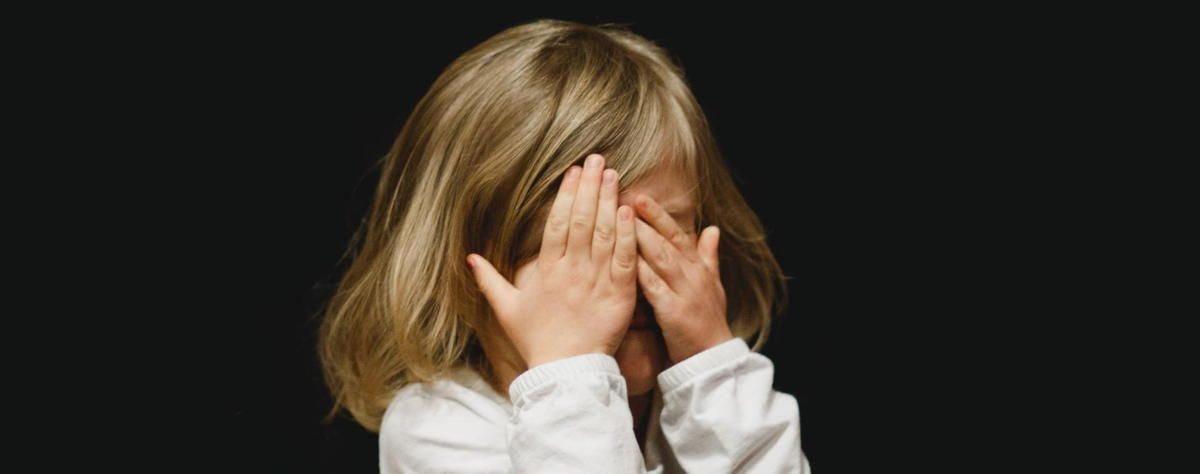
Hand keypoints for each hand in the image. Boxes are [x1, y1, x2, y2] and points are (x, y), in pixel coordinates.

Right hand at [467, 154, 638, 367]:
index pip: (558, 224)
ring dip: (609, 201)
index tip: (574, 172)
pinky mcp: (619, 295)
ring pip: (604, 233)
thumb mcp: (507, 310)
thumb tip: (470, 258)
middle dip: (590, 187)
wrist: (565, 372)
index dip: (566, 195)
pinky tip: (629, 210)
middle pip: (582, 220)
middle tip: (598, 160)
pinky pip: (624, 259)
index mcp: (546, 271)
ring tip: (614, 175)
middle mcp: (571, 271)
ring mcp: (596, 281)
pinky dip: (627, 234)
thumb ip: (490, 281)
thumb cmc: (536, 341)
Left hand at [632, 194, 732, 363]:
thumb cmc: (708, 321)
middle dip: (643, 219)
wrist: (713, 358)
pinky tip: (622, 260)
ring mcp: (684, 291)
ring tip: (619, 220)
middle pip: (665, 240)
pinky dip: (639, 273)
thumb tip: (713, 228)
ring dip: (639, 237)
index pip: (675, 234)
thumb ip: (708, 256)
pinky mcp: (674, 311)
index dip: (657, 215)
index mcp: (697, 267)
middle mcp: (692, 274)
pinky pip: (654, 287)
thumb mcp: (713, 285)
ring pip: (660, 258)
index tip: (638, 196)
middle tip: (622, 198)